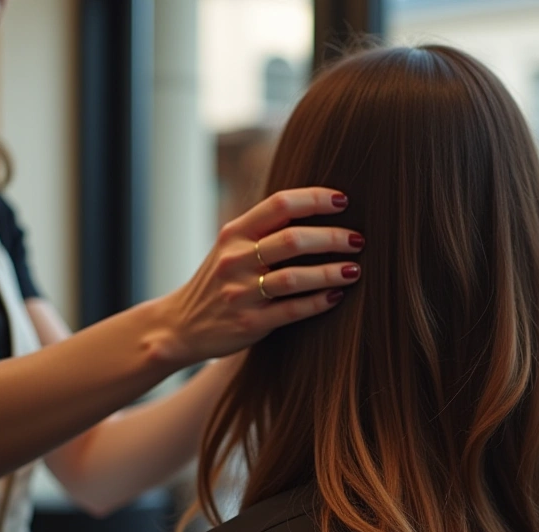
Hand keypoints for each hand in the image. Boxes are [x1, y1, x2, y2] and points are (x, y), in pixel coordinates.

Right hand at [157, 187, 362, 364]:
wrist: (180, 325)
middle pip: (292, 240)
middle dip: (332, 238)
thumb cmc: (219, 280)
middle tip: (358, 240)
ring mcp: (241, 293)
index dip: (315, 199)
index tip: (344, 201)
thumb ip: (265, 229)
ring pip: (295, 278)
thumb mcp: (231, 246)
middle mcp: (235, 259)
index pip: (280, 204)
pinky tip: (337, 296)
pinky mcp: (250, 323)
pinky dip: (319, 302)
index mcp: (234, 233)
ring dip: (331, 272)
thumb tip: (319, 207)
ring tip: (355, 270)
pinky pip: (292, 310)